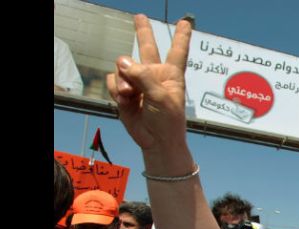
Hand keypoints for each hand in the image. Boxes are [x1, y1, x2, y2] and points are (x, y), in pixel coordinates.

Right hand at [106, 15, 191, 151]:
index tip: (185, 22)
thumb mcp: (161, 97)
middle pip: (147, 47)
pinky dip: (116, 90)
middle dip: (142, 32)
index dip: (181, 36)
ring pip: (123, 67)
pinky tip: (124, 100)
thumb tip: (122, 62)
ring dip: (123, 81)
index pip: (178, 51)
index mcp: (171, 74)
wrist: (156, 141)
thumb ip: (143, 77)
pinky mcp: (124, 91)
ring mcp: (138, 82)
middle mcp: (154, 74)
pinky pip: (113, 80)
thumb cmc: (167, 121)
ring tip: (130, 95)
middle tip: (139, 17)